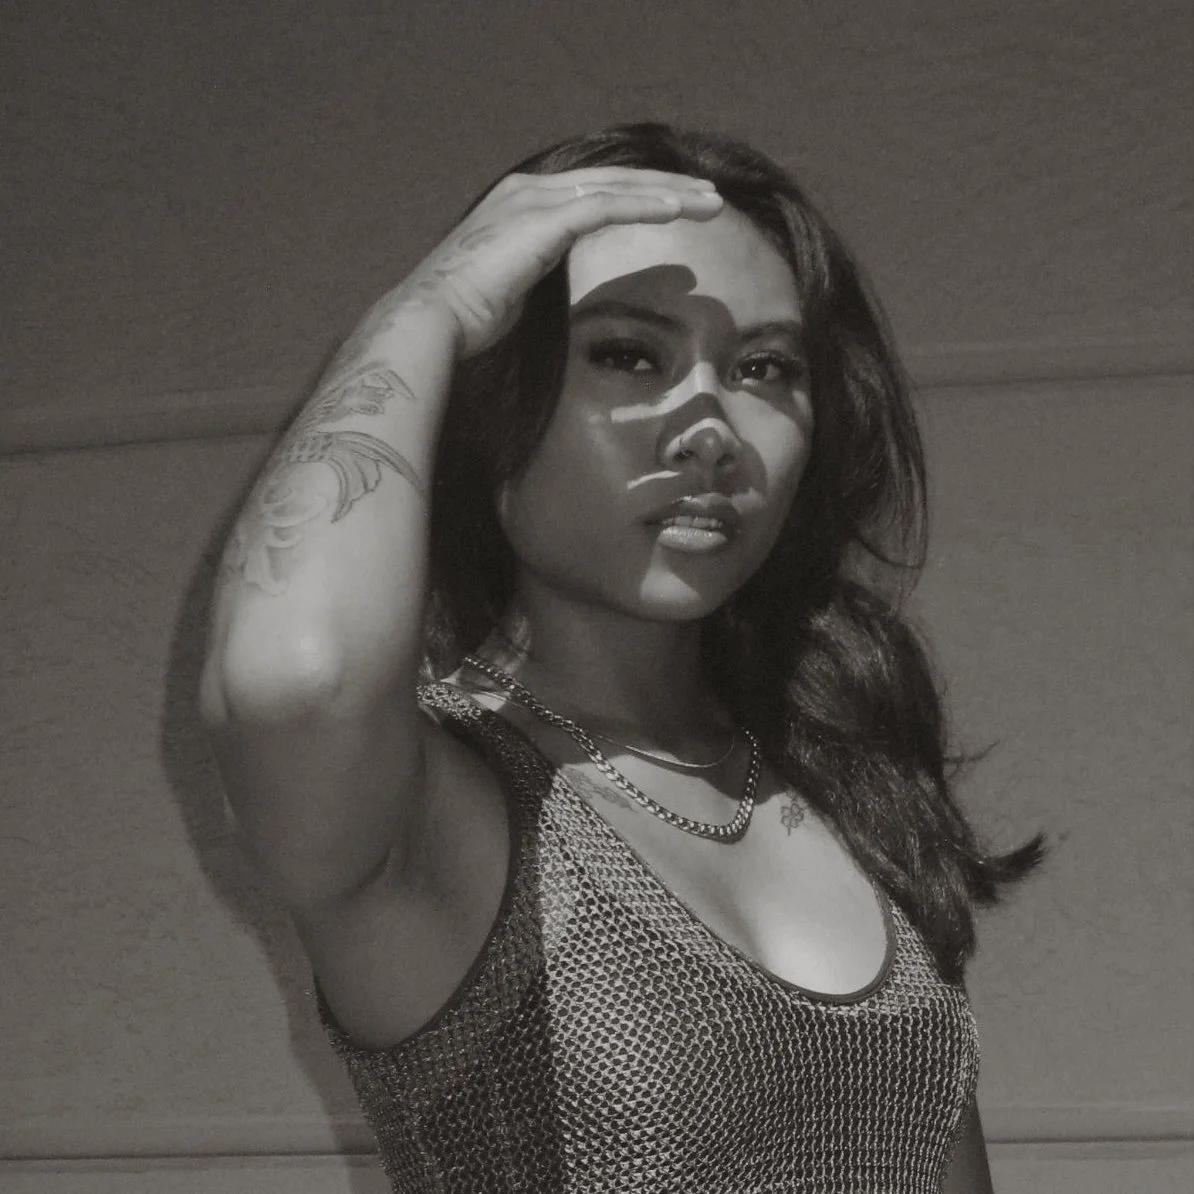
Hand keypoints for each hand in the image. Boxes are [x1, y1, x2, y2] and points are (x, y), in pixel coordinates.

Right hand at [396, 168, 723, 356]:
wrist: (433, 319)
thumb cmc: (465, 317)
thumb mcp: (510, 284)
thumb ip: (535, 270)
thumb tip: (550, 284)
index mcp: (522, 203)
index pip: (594, 189)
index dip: (640, 195)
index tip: (678, 206)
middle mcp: (530, 190)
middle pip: (614, 178)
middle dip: (666, 187)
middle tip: (710, 196)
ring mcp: (534, 200)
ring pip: (617, 185)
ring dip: (669, 193)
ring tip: (710, 202)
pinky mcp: (542, 220)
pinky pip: (605, 206)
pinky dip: (644, 207)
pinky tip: (678, 212)